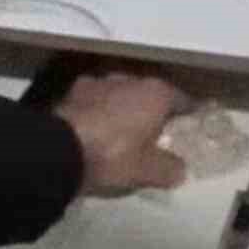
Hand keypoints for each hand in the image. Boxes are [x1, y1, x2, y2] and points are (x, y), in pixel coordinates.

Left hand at [57, 73, 186, 195]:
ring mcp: (99, 82)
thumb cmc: (113, 155)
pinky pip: (95, 102)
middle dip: (152, 110)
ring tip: (123, 130)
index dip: (187, 114)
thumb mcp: (146, 169)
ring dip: (122, 108)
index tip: (189, 124)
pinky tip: (96, 128)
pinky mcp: (73, 93)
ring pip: (120, 94)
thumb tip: (180, 170)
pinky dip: (99, 112)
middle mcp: (130, 79)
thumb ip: (168, 168)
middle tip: (154, 132)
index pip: (182, 100)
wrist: (60, 150)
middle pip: (149, 94)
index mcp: (156, 92)